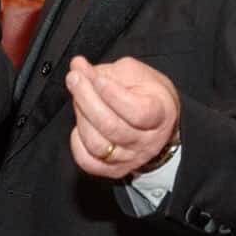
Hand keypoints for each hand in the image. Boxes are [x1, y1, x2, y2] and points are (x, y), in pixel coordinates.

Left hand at [65, 56, 179, 179]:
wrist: (158, 123)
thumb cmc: (148, 95)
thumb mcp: (137, 74)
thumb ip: (107, 70)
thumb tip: (78, 66)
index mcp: (160, 114)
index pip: (137, 112)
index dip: (113, 95)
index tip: (97, 77)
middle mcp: (147, 141)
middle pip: (112, 127)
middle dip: (87, 99)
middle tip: (74, 78)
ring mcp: (130, 158)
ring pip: (97, 145)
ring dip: (81, 117)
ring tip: (77, 97)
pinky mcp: (114, 169)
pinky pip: (88, 162)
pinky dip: (77, 143)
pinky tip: (80, 125)